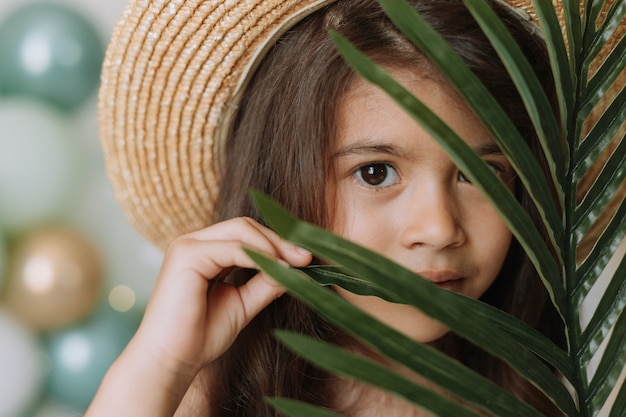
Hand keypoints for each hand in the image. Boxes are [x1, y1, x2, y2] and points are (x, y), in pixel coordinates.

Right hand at [134, 217, 311, 376]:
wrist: (171, 362)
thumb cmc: (200, 337)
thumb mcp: (243, 304)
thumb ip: (265, 283)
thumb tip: (294, 269)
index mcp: (204, 252)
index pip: (246, 233)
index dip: (277, 242)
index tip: (305, 259)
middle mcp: (194, 243)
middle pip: (245, 226)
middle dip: (279, 240)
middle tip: (306, 258)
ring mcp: (188, 246)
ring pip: (241, 229)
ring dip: (272, 245)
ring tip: (295, 264)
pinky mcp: (186, 255)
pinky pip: (232, 248)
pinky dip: (258, 256)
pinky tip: (275, 269)